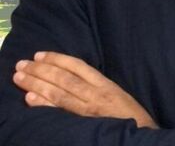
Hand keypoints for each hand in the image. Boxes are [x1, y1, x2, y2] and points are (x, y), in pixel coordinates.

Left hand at [13, 51, 158, 128]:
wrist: (141, 132)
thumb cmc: (127, 113)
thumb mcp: (115, 92)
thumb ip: (96, 84)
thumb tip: (71, 75)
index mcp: (104, 83)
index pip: (77, 66)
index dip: (58, 58)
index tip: (40, 54)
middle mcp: (96, 93)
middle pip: (64, 78)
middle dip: (42, 69)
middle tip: (22, 63)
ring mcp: (89, 109)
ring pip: (59, 93)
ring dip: (37, 83)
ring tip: (20, 76)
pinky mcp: (84, 123)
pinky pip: (61, 111)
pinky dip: (45, 104)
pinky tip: (30, 98)